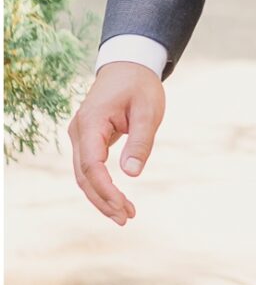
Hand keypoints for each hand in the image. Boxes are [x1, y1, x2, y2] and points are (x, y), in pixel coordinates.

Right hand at [69, 61, 166, 225]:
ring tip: (124, 215)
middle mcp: (78, 132)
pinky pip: (89, 168)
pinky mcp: (86, 139)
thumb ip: (140, 142)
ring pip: (83, 175)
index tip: (123, 206)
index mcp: (91, 123)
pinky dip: (100, 186)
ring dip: (101, 197)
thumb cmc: (140, 86)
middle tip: (126, 219)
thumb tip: (132, 174)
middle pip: (84, 176)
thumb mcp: (148, 111)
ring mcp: (79, 136)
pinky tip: (116, 200)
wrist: (127, 65)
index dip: (106, 189)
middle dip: (103, 200)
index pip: (92, 165)